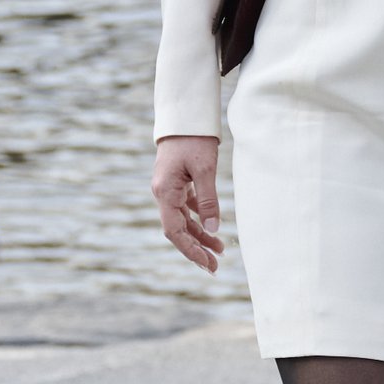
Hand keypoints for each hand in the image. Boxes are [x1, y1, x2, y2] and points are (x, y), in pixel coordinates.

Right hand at [153, 136, 222, 271]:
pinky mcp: (177, 183)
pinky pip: (187, 207)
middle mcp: (163, 193)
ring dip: (200, 235)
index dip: (189, 250)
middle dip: (195, 249)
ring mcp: (169, 188)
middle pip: (178, 230)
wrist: (185, 115)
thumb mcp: (205, 169)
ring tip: (219, 251)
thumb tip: (214, 229)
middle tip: (214, 267)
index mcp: (165, 192)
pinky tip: (212, 227)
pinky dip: (199, 219)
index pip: (174, 231)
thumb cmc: (194, 139)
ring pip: (183, 220)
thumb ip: (209, 199)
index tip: (206, 264)